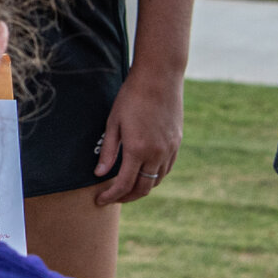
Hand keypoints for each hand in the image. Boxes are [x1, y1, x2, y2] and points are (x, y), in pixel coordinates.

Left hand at [91, 66, 184, 206]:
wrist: (159, 77)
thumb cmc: (131, 97)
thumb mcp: (113, 122)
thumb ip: (108, 151)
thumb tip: (100, 175)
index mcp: (137, 149)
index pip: (124, 184)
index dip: (111, 196)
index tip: (100, 200)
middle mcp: (157, 153)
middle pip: (143, 188)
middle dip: (126, 197)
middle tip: (112, 197)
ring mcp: (170, 149)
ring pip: (157, 180)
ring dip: (141, 187)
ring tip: (126, 185)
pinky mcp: (177, 143)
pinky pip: (167, 168)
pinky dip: (154, 176)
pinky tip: (143, 171)